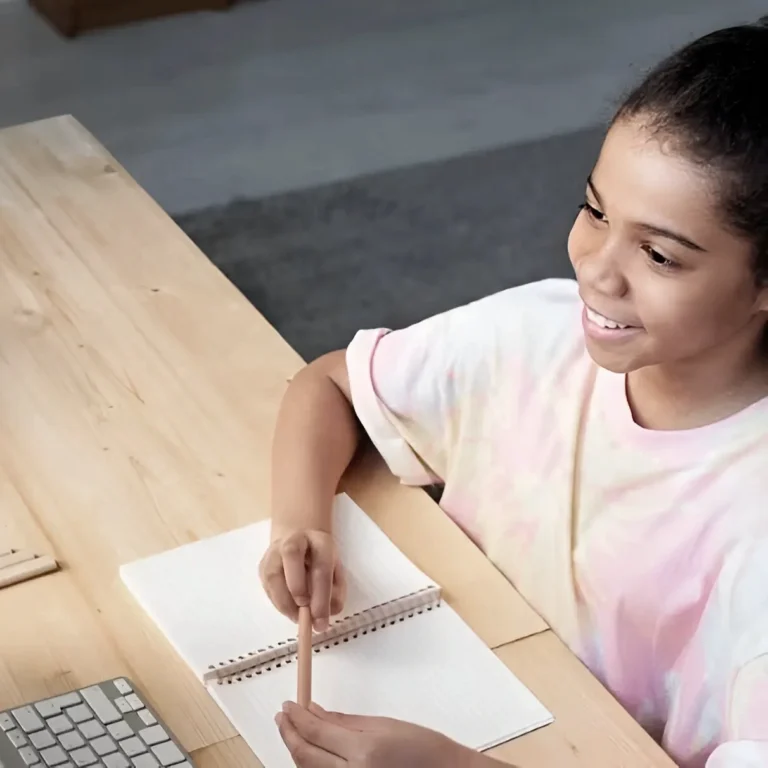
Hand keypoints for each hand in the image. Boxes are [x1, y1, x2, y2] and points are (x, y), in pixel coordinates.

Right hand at [259, 529, 345, 630]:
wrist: (299, 540)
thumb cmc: (320, 560)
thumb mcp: (336, 572)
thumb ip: (336, 591)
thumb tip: (326, 615)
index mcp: (319, 541)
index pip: (321, 567)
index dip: (321, 597)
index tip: (321, 623)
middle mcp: (294, 540)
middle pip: (292, 556)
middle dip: (298, 589)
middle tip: (305, 614)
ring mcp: (274, 551)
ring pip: (273, 575)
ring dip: (285, 603)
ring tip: (297, 617)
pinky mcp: (262, 565)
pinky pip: (267, 587)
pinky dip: (278, 603)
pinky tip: (289, 609)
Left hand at [276, 702, 493, 767]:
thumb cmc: (425, 750)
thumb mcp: (384, 725)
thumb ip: (344, 722)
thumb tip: (315, 711)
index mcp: (364, 752)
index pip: (315, 732)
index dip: (297, 717)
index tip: (288, 705)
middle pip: (304, 757)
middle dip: (289, 734)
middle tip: (283, 717)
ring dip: (297, 751)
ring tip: (292, 732)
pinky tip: (309, 753)